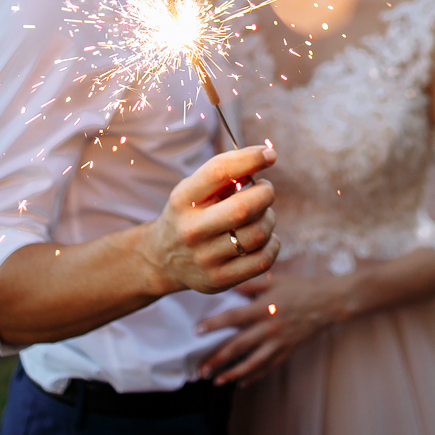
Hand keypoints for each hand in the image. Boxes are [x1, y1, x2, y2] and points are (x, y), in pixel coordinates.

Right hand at [142, 146, 279, 296]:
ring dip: (269, 218)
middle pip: (244, 208)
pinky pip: (263, 259)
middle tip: (265, 190)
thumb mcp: (194, 189)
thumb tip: (266, 157)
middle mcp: (191, 230)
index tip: (270, 154)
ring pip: (258, 233)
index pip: (218, 172)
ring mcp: (205, 258)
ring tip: (262, 215)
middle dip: (265, 193)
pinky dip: (272, 243)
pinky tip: (263, 237)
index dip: (250, 159)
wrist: (162, 259)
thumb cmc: (190, 214)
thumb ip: (225, 174)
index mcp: (183, 199)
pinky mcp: (220, 280)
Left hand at [196, 273, 341, 385]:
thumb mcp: (275, 281)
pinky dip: (254, 376)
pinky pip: (268, 367)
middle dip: (217, 359)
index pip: (233, 317)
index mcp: (263, 308)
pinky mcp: (287, 351)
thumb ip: (251, 285)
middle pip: (238, 346)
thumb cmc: (301, 287)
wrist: (328, 302)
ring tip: (217, 381)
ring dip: (233, 374)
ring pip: (252, 363)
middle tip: (200, 370)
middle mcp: (269, 328)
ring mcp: (279, 342)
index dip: (214, 324)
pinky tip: (241, 382)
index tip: (197, 331)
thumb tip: (229, 285)